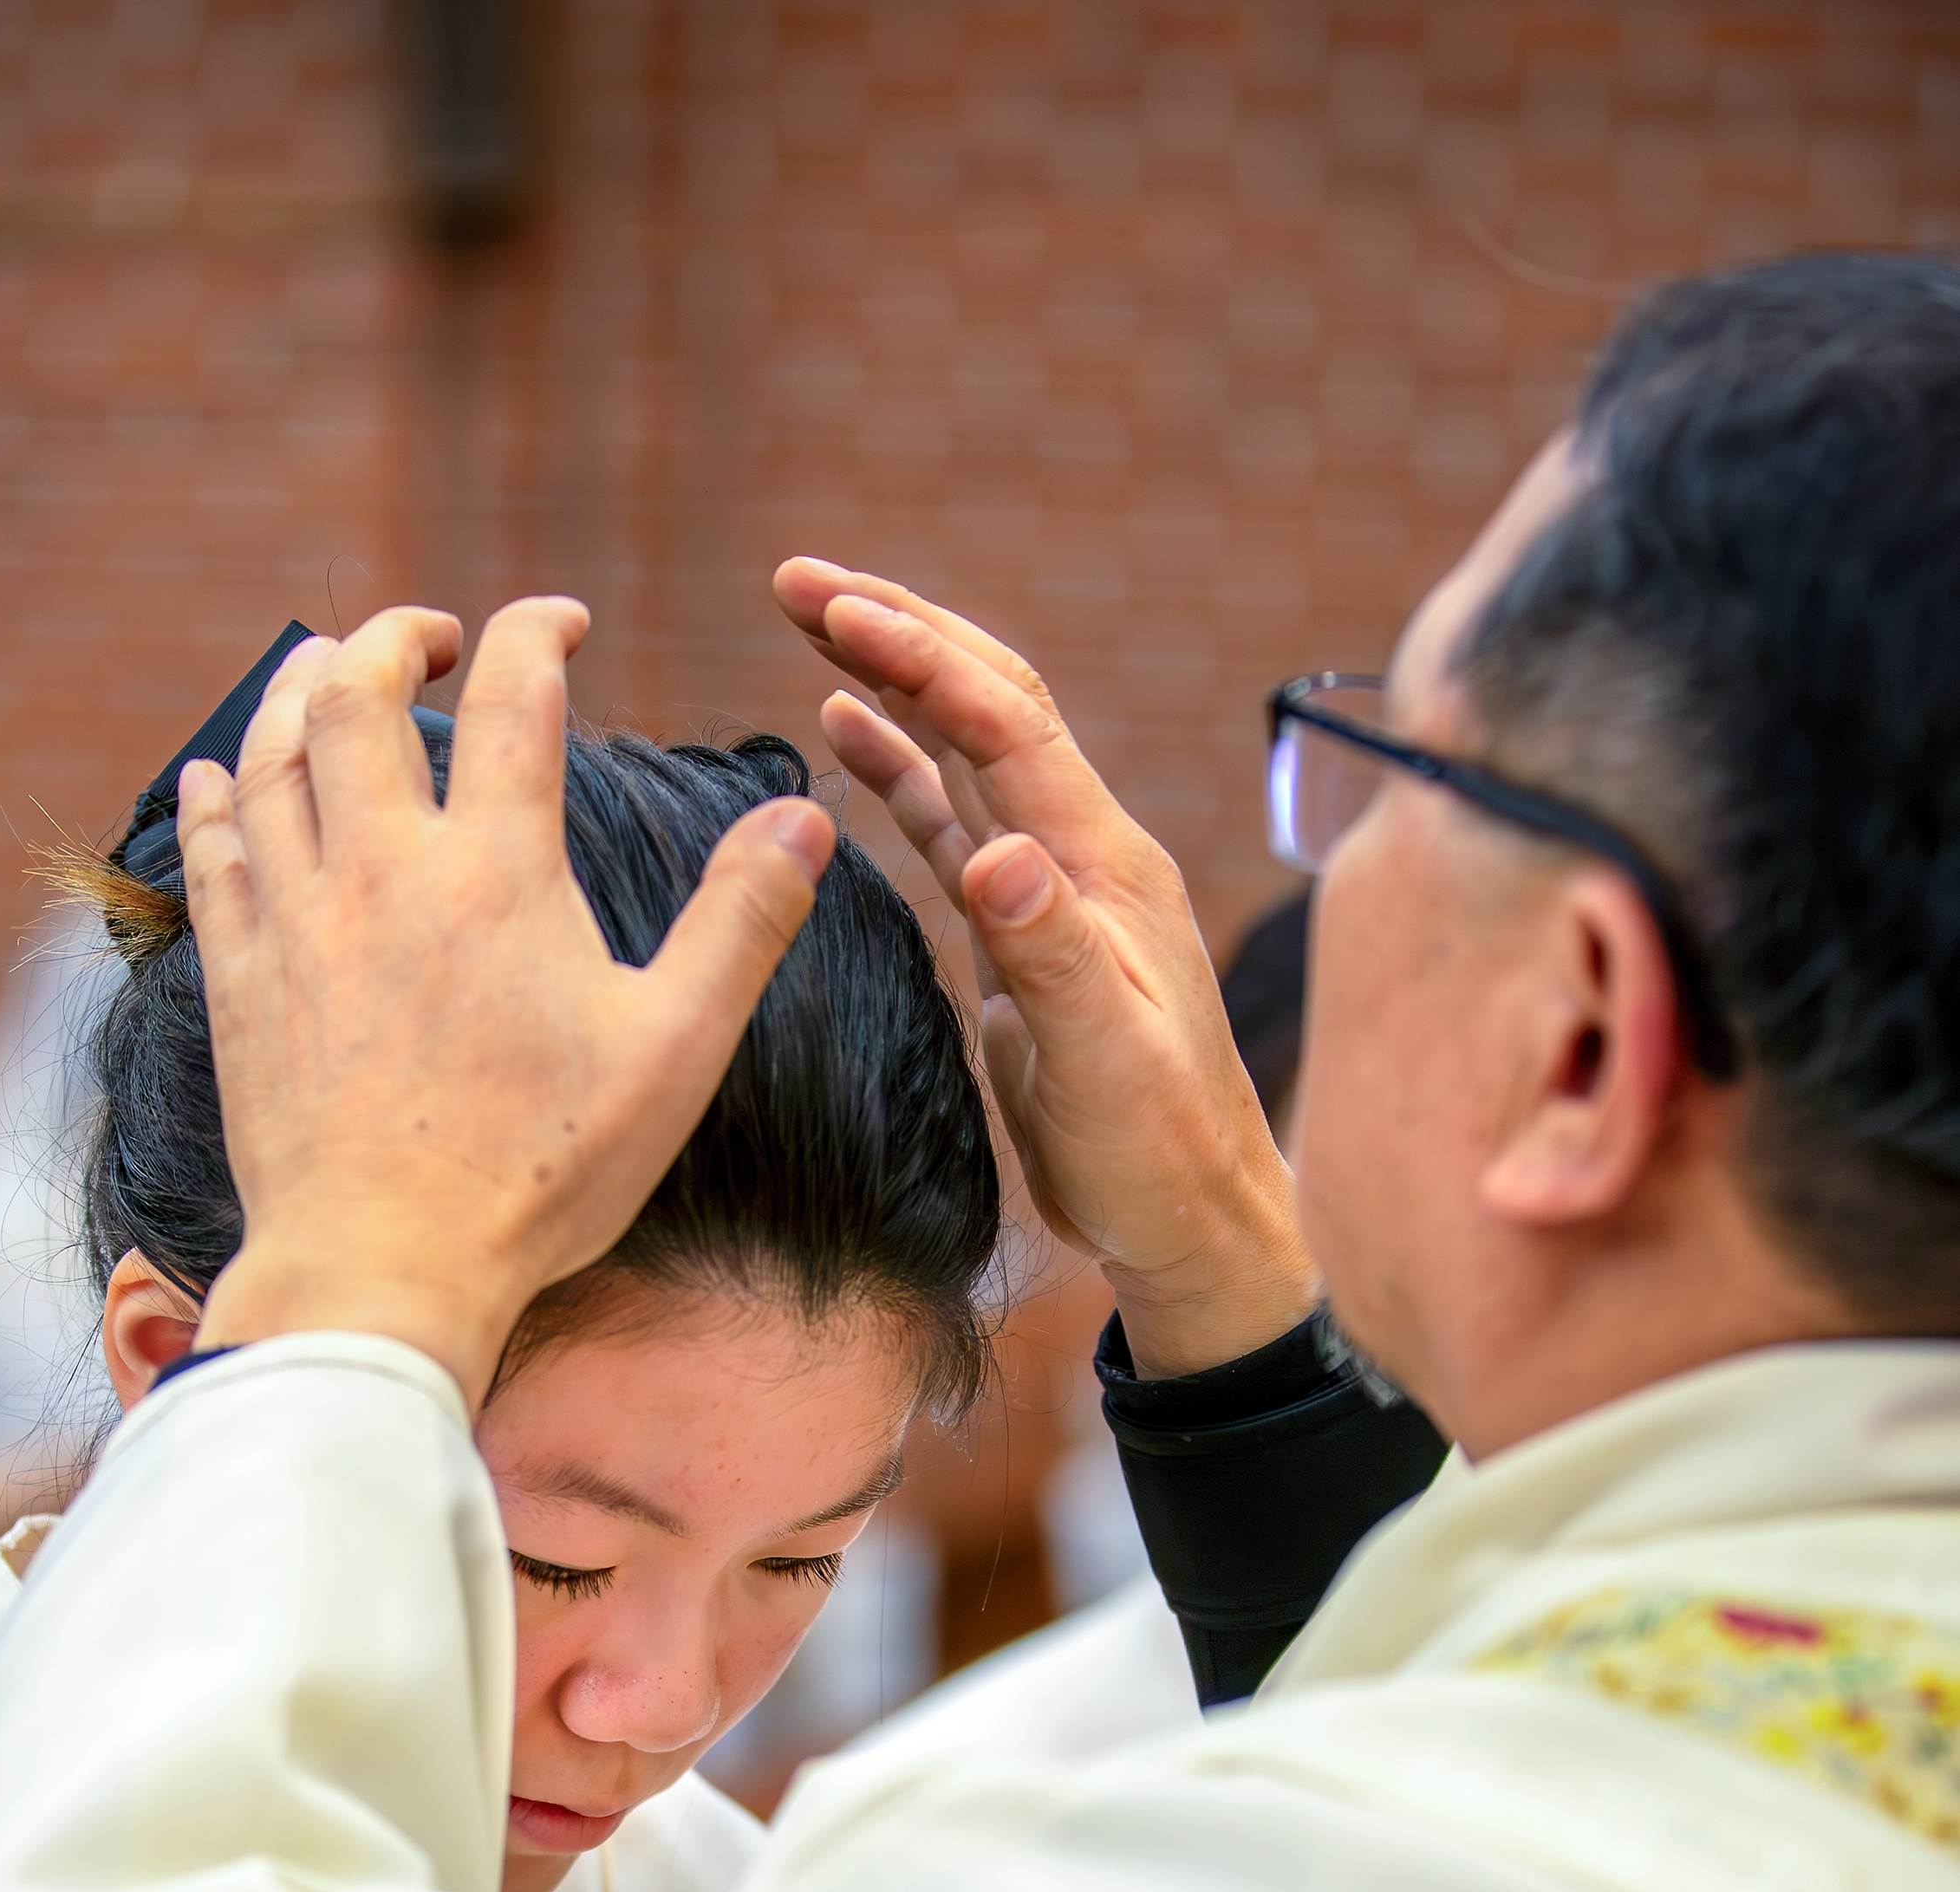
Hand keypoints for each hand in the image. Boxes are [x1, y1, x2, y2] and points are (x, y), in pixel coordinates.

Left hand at [178, 600, 834, 1411]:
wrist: (387, 1268)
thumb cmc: (541, 1173)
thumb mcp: (674, 1050)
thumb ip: (743, 923)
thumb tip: (806, 818)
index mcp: (498, 872)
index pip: (515, 696)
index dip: (537, 632)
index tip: (559, 623)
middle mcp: (383, 870)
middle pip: (358, 694)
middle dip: (393, 637)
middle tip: (430, 635)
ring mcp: (299, 921)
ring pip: (271, 754)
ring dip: (296, 689)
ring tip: (323, 668)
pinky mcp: (241, 982)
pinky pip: (210, 855)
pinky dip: (214, 796)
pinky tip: (216, 775)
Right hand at [774, 560, 1316, 1375]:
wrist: (1189, 1220)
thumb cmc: (1156, 1153)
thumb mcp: (1105, 1060)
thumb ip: (1053, 954)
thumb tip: (998, 852)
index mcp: (1104, 866)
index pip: (1006, 727)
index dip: (920, 656)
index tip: (832, 605)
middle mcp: (1081, 854)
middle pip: (987, 704)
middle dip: (898, 630)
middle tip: (796, 578)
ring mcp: (1049, 889)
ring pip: (964, 750)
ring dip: (892, 680)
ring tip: (810, 619)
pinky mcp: (1018, 933)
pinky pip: (951, 821)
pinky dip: (899, 766)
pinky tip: (847, 728)